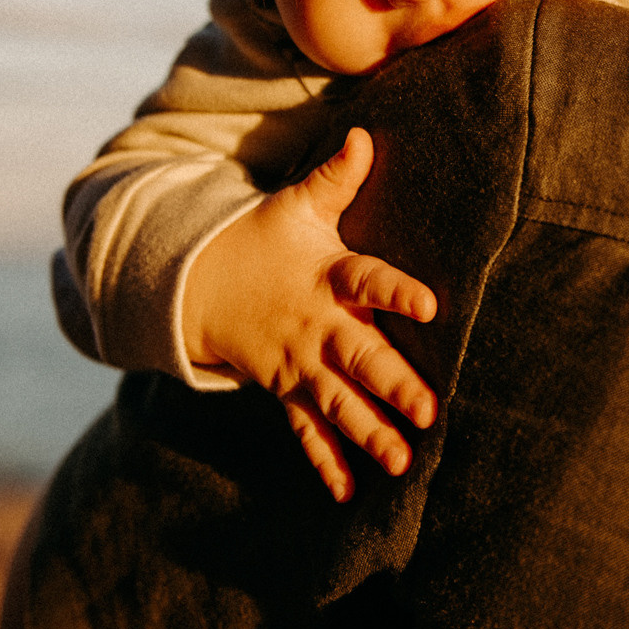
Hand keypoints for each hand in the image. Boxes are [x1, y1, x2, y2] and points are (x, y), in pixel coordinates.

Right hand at [184, 128, 438, 500]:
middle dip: (393, 384)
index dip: (397, 292)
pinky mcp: (285, 388)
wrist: (198, 282)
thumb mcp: (297, 205)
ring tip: (402, 462)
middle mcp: (316, 326)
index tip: (430, 304)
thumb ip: (337, 177)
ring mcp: (298, 363)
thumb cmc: (263, 238)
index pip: (367, 281)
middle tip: (428, 411)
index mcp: (326, 276)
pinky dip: (325, 461)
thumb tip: (364, 135)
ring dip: (368, 432)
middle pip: (359, 357)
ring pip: (338, 403)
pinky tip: (348, 493)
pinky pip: (306, 430)